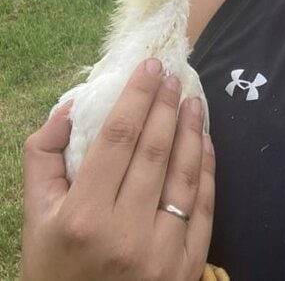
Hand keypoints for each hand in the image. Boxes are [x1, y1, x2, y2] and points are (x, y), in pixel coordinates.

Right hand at [21, 59, 214, 280]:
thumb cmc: (55, 270)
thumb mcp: (35, 218)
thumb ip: (43, 159)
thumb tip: (71, 107)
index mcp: (83, 216)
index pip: (118, 137)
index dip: (137, 96)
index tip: (150, 67)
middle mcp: (125, 232)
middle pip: (154, 149)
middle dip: (166, 105)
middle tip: (174, 77)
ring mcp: (161, 252)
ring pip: (183, 173)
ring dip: (192, 130)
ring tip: (194, 101)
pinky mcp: (186, 267)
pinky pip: (203, 207)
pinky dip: (206, 169)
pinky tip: (205, 142)